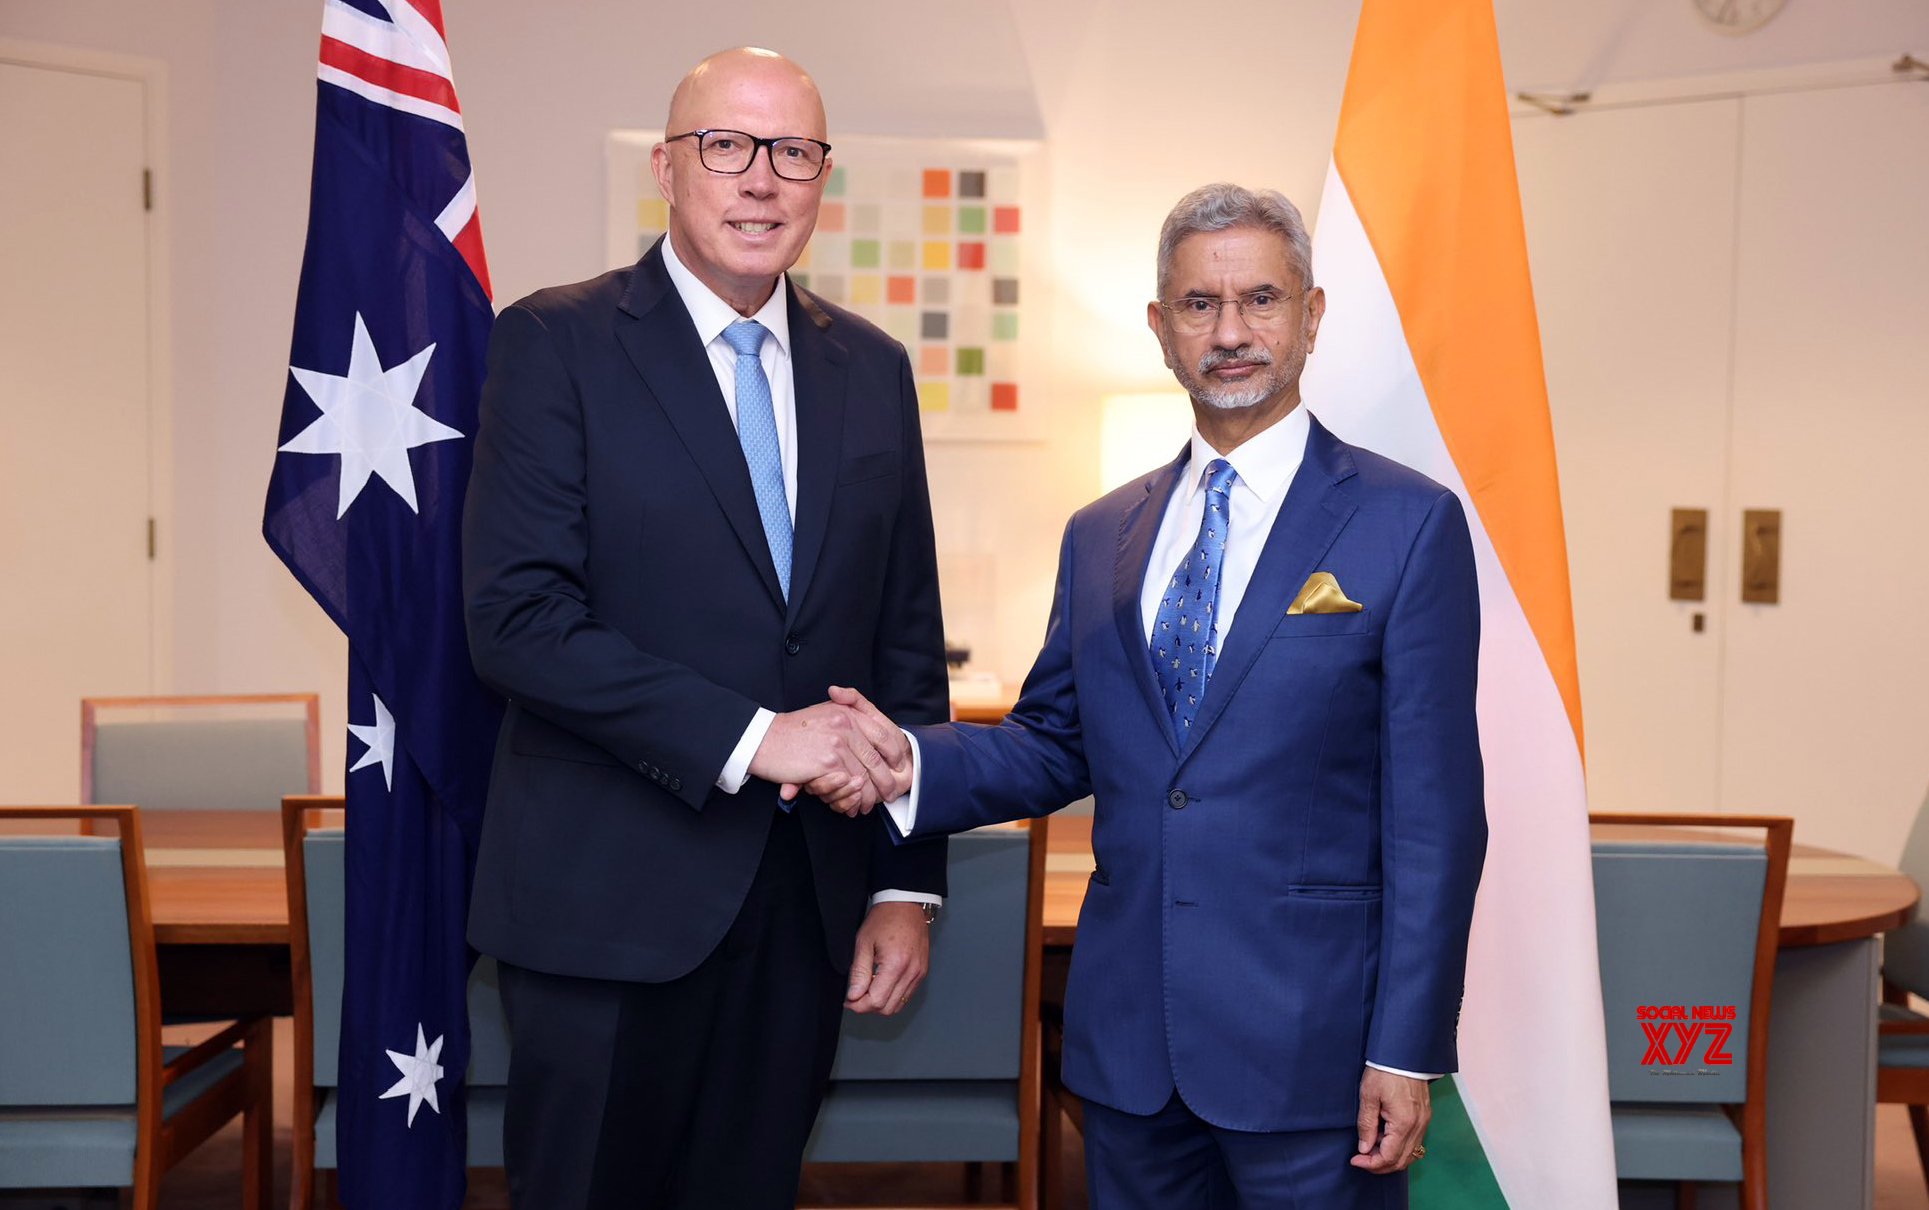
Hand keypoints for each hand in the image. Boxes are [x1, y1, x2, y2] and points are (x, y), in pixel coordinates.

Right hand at [788, 688, 913, 812]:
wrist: (764, 739)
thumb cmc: (792, 730)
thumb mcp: (825, 712)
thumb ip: (848, 713)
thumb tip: (872, 733)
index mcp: (849, 712)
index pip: (883, 734)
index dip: (895, 754)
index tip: (898, 767)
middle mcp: (847, 724)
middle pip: (877, 759)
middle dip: (885, 781)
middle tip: (888, 793)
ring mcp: (838, 743)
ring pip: (864, 776)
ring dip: (867, 795)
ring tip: (867, 805)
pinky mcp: (827, 762)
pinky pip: (847, 784)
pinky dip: (851, 798)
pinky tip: (851, 805)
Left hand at [845, 901, 930, 1014]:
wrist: (906, 904)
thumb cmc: (885, 918)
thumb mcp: (863, 942)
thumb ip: (858, 972)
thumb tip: (853, 996)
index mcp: (896, 964)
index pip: (876, 1001)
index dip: (858, 1005)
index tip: (848, 1000)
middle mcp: (911, 972)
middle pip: (887, 1008)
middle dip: (868, 1007)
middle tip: (855, 996)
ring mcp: (919, 974)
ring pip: (897, 1006)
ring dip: (880, 1004)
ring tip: (868, 989)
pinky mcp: (922, 973)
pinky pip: (906, 996)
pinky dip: (892, 997)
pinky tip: (882, 984)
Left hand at [1351, 1067, 1429, 1172]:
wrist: (1404, 1053)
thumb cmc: (1384, 1071)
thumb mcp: (1368, 1096)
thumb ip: (1367, 1125)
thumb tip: (1364, 1148)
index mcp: (1404, 1123)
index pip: (1389, 1157)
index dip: (1371, 1164)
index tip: (1355, 1160)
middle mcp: (1418, 1126)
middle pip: (1402, 1161)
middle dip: (1381, 1165)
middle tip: (1362, 1160)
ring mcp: (1424, 1122)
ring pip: (1410, 1154)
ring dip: (1391, 1157)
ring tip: (1371, 1146)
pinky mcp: (1425, 1117)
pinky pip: (1415, 1142)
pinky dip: (1399, 1146)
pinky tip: (1384, 1136)